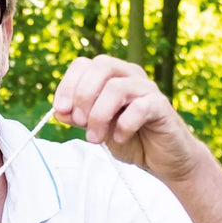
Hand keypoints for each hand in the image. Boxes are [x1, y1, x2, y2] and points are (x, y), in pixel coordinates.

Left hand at [52, 54, 207, 182]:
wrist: (162, 158)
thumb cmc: (130, 138)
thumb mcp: (96, 128)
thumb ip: (78, 117)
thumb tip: (59, 110)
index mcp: (112, 76)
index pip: (84, 64)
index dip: (67, 85)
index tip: (61, 110)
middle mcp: (130, 76)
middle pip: (101, 66)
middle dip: (83, 96)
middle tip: (79, 123)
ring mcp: (147, 90)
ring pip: (117, 88)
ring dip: (99, 115)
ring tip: (95, 138)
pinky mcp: (161, 107)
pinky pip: (140, 108)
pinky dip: (124, 125)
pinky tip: (120, 138)